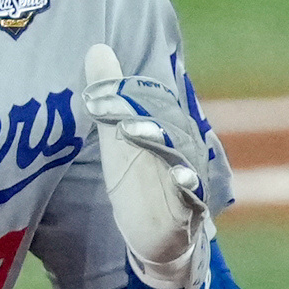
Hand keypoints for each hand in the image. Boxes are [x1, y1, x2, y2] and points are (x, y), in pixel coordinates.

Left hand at [80, 41, 214, 288]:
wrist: (160, 239)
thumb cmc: (138, 181)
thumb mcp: (118, 140)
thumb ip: (111, 98)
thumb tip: (96, 48)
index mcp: (161, 126)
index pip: (146, 101)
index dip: (122, 92)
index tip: (95, 84)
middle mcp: (178, 145)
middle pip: (164, 122)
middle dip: (141, 111)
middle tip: (116, 103)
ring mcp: (187, 174)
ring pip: (179, 152)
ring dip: (161, 140)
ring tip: (135, 129)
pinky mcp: (191, 206)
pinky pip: (193, 193)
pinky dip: (187, 184)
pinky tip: (179, 177)